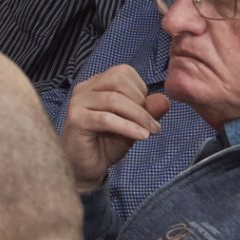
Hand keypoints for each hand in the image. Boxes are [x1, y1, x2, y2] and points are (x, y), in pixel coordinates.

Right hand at [61, 65, 170, 191]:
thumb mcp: (135, 125)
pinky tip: (141, 137)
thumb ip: (149, 111)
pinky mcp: (76, 120)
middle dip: (140, 102)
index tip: (146, 110)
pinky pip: (106, 119)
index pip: (123, 72)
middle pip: (118, 81)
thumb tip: (164, 99)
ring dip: (138, 116)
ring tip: (150, 132)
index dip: (140, 89)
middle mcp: (84, 88)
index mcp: (97, 84)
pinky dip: (128, 127)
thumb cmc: (106, 143)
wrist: (85, 167)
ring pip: (113, 99)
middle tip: (151, 124)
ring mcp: (77, 103)